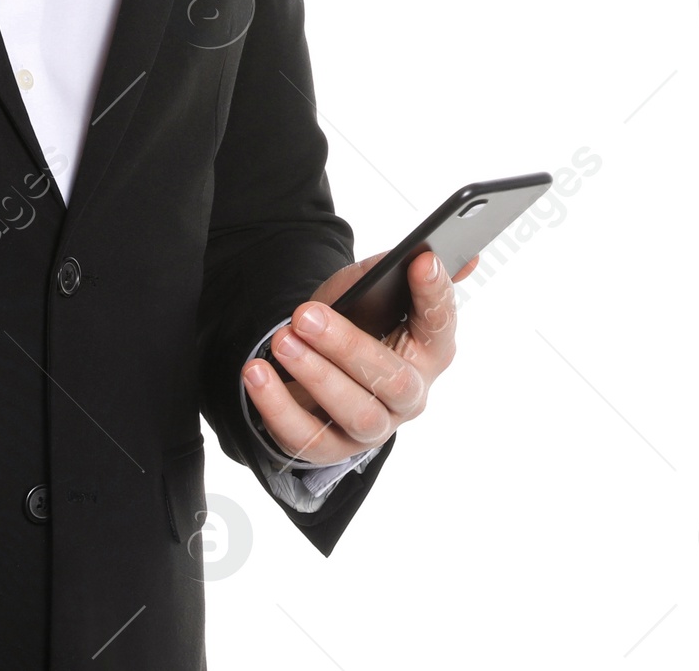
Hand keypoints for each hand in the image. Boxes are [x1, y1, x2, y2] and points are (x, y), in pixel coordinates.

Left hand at [240, 248, 478, 468]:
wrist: (317, 361)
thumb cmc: (354, 321)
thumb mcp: (370, 289)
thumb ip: (396, 270)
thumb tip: (436, 249)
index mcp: (428, 352)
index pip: (440, 325)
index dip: (435, 295)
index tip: (422, 262)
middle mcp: (409, 395)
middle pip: (392, 379)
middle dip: (346, 346)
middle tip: (305, 316)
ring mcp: (374, 426)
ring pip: (356, 412)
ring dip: (315, 375)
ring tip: (283, 341)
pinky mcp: (333, 448)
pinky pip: (308, 438)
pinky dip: (278, 406)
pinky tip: (258, 373)